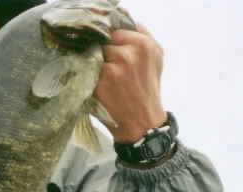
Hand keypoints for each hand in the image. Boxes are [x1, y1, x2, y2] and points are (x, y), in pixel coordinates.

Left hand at [94, 23, 166, 142]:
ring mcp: (112, 70)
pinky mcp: (99, 85)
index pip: (113, 29)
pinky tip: (94, 84)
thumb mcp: (156, 57)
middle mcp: (128, 55)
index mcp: (143, 44)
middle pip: (100, 42)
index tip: (104, 47)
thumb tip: (123, 16)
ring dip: (91, 64)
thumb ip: (142, 33)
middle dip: (99, 51)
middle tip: (102, 63)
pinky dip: (87, 77)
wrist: (142, 123)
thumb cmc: (147, 88)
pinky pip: (86, 73)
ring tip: (100, 75)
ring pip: (91, 57)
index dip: (107, 39)